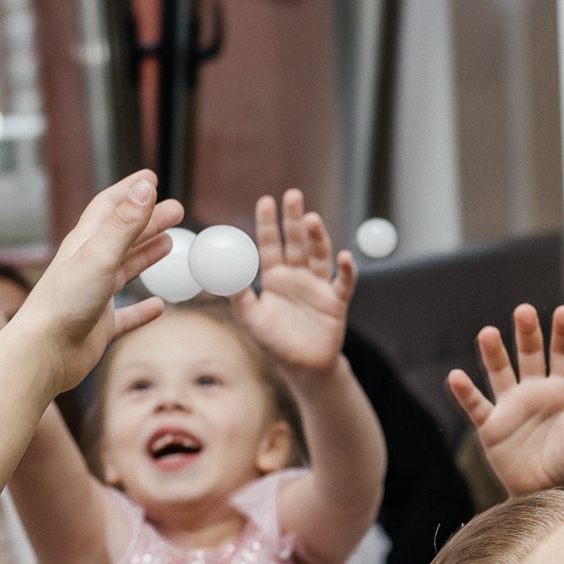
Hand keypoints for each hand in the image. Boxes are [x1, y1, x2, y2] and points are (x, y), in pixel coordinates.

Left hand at [12, 172, 183, 396]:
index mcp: (85, 243)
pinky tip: (159, 306)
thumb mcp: (100, 254)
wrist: (44, 352)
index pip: (110, 206)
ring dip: (147, 254)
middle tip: (176, 211)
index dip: (131, 190)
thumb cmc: (64, 302)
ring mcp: (94, 295)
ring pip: (125, 269)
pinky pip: (127, 314)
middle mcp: (88, 265)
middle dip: (148, 220)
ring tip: (169, 243)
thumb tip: (146, 188)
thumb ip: (125, 223)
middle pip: (123, 235)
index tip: (152, 178)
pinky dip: (144, 308)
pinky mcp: (99, 326)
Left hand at [232, 190, 356, 378]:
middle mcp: (297, 276)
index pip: (270, 244)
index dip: (268, 223)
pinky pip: (344, 283)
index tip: (266, 200)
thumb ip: (238, 294)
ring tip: (312, 219)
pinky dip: (346, 270)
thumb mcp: (252, 318)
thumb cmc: (275, 344)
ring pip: (319, 255)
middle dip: (294, 218)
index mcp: (275, 278)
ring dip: (318, 237)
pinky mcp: (336, 301)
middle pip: (296, 241)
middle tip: (292, 194)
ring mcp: (318, 286)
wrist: (304, 369)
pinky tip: (344, 258)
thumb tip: (217, 271)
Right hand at [446, 305, 563, 495]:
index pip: (563, 356)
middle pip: (529, 355)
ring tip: (487, 333)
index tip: (563, 312)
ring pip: (500, 373)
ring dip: (494, 354)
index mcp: (562, 392)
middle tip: (523, 311)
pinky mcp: (491, 426)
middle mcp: (535, 392)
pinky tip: (456, 377)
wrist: (545, 496)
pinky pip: (476, 405)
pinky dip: (466, 392)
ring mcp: (511, 406)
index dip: (563, 334)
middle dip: (527, 334)